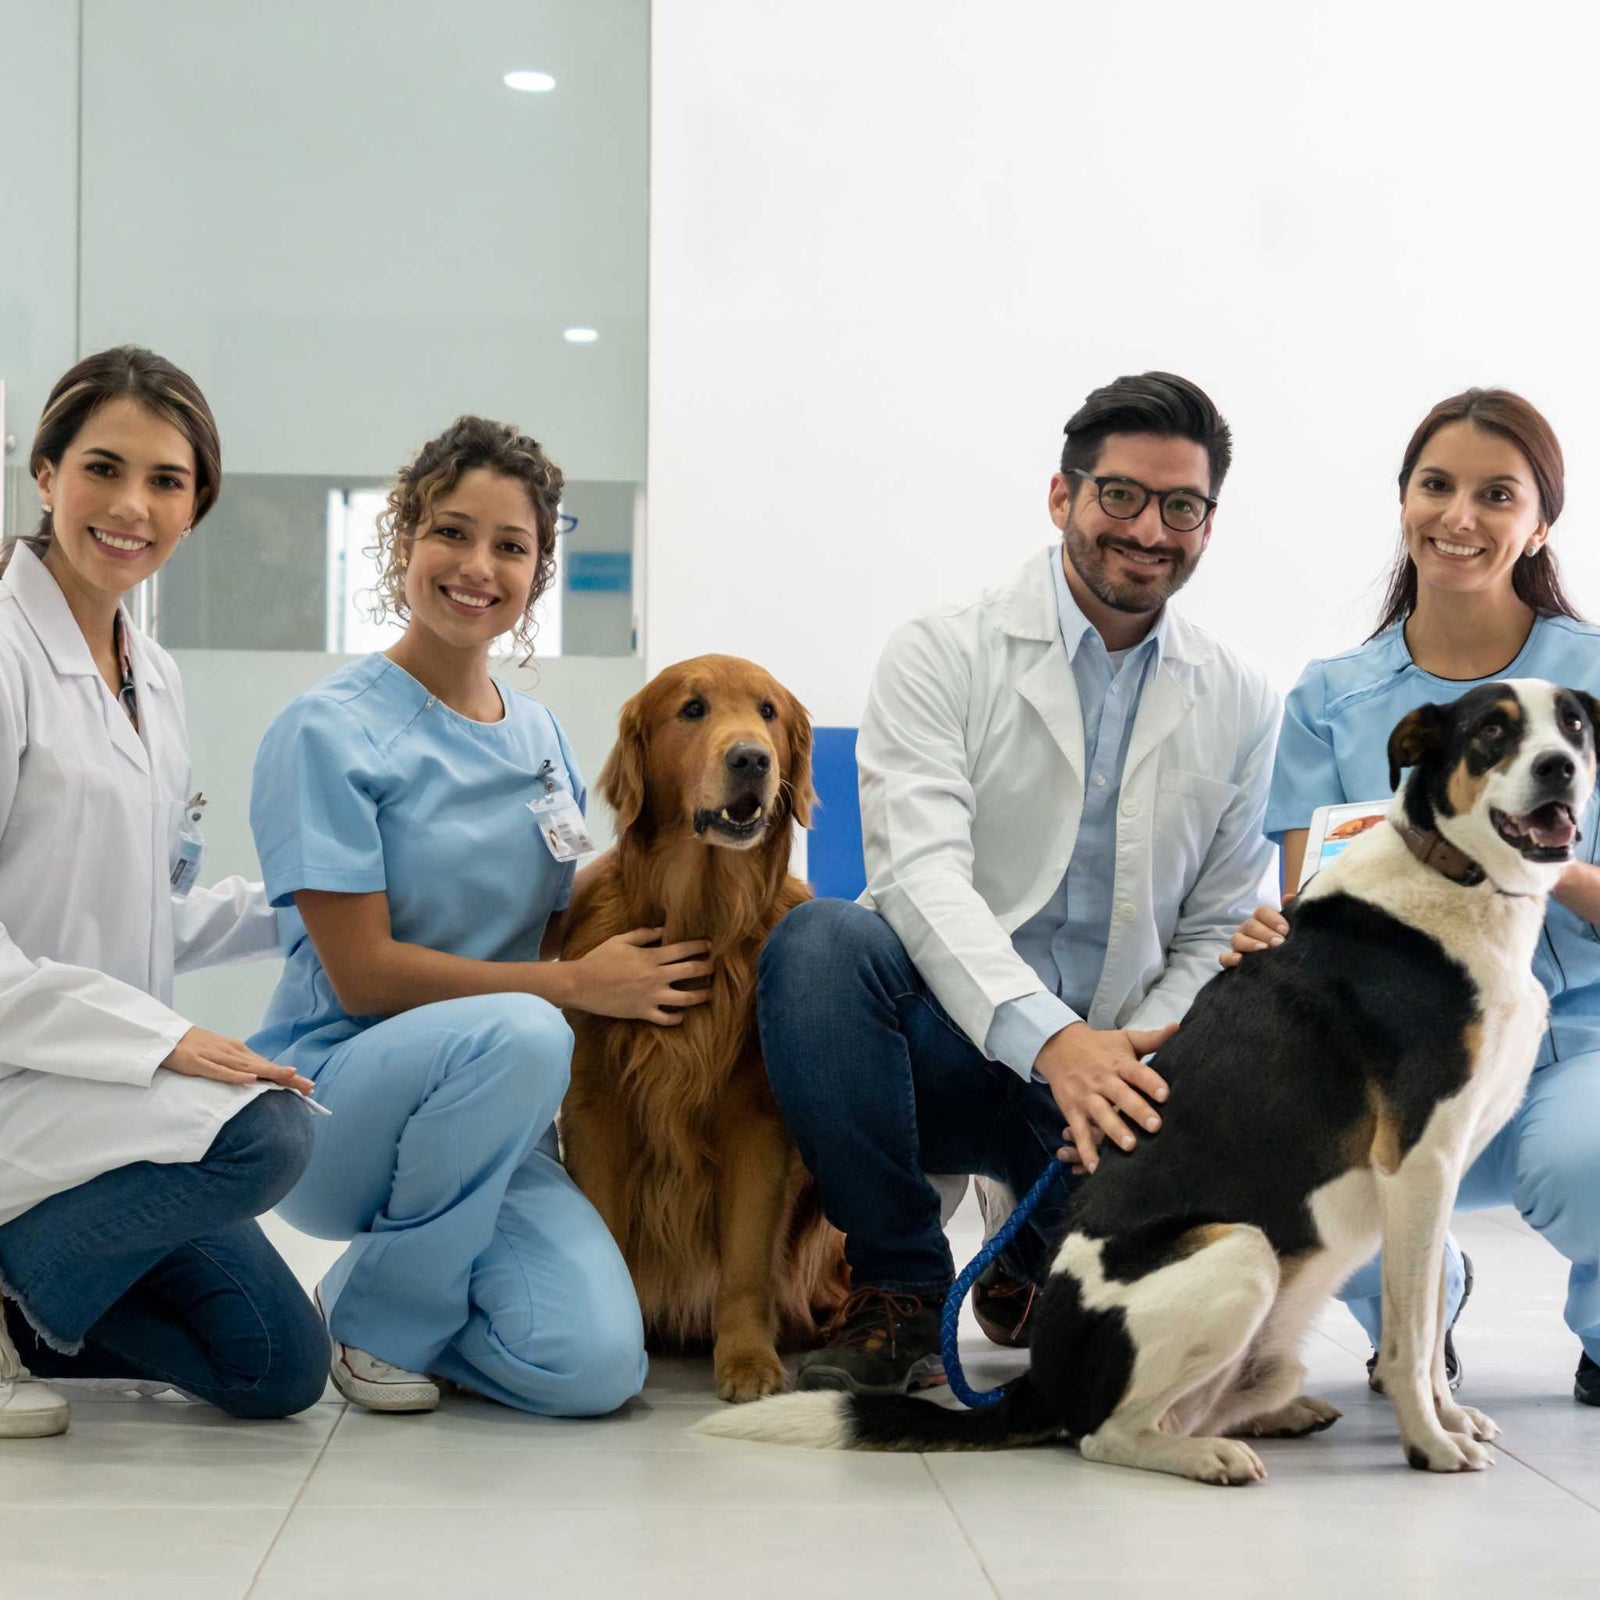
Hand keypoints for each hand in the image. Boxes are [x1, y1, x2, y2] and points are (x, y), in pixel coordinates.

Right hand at [161, 1028, 315, 1093]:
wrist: (164, 1037)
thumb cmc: (195, 1048)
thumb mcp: (221, 1056)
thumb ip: (239, 1066)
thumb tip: (260, 1080)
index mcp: (238, 1052)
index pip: (267, 1065)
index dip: (288, 1076)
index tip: (309, 1086)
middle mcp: (232, 1052)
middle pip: (263, 1066)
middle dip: (287, 1076)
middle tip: (309, 1086)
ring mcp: (215, 1056)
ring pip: (247, 1067)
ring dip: (269, 1073)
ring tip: (290, 1078)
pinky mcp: (197, 1062)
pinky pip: (218, 1071)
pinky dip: (234, 1076)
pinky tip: (250, 1080)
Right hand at [566, 928, 713, 1023]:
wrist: (581, 984)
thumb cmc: (599, 959)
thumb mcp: (621, 940)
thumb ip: (644, 934)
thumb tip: (664, 930)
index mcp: (651, 957)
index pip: (684, 950)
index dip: (700, 946)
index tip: (711, 946)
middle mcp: (656, 977)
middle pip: (691, 971)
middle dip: (708, 968)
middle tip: (717, 967)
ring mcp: (651, 996)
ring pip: (686, 998)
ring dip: (701, 995)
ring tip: (710, 993)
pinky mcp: (643, 1012)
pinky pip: (666, 1019)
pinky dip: (677, 1018)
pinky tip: (681, 1014)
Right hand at [1034, 1021, 1175, 1174]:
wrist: (1058, 1046)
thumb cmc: (1100, 1046)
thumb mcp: (1124, 1039)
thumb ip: (1152, 1039)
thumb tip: (1177, 1027)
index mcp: (1118, 1063)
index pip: (1137, 1072)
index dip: (1150, 1082)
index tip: (1164, 1094)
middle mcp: (1103, 1080)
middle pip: (1121, 1095)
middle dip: (1137, 1110)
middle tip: (1155, 1126)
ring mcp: (1086, 1096)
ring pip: (1101, 1115)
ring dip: (1114, 1130)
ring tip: (1129, 1146)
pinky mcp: (1072, 1110)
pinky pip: (1079, 1132)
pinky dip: (1085, 1150)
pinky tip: (1095, 1168)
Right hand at [1217, 903, 1289, 968]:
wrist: (1285, 966)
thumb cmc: (1287, 943)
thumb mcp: (1294, 928)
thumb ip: (1293, 911)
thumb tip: (1288, 898)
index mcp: (1261, 920)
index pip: (1262, 911)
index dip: (1273, 918)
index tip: (1286, 930)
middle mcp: (1248, 930)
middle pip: (1250, 925)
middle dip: (1265, 933)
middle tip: (1279, 942)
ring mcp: (1238, 944)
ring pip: (1236, 939)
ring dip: (1249, 944)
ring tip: (1263, 950)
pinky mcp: (1232, 960)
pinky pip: (1224, 958)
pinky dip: (1230, 958)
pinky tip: (1240, 960)